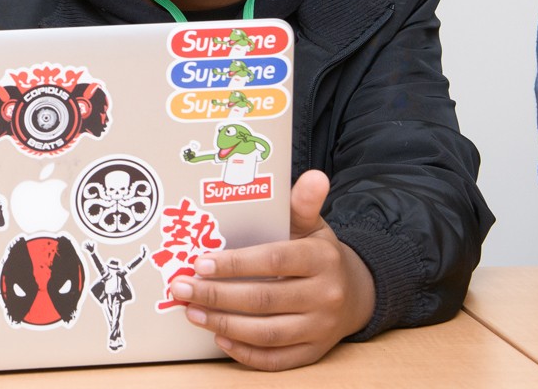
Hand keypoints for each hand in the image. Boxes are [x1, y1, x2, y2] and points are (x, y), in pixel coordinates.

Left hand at [171, 170, 374, 370]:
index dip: (235, 264)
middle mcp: (325, 295)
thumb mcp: (313, 225)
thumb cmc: (318, 253)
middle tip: (181, 288)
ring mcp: (321, 328)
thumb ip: (303, 203)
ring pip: (267, 333)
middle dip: (217, 295)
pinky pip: (278, 360)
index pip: (273, 260)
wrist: (356, 293)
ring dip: (224, 323)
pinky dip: (246, 353)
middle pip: (264, 299)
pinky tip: (219, 337)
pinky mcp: (314, 352)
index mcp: (321, 259)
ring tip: (191, 312)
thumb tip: (314, 176)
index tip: (199, 263)